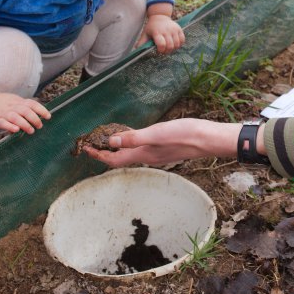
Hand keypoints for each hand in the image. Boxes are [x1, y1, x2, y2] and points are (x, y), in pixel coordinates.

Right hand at [0, 87, 50, 133]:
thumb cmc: (5, 102)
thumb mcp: (17, 101)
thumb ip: (27, 107)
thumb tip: (41, 114)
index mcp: (19, 102)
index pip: (32, 104)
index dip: (41, 110)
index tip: (48, 116)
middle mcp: (13, 107)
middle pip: (26, 111)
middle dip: (34, 119)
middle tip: (40, 126)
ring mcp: (5, 113)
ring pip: (16, 118)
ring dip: (25, 124)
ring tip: (31, 131)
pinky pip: (3, 123)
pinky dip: (10, 126)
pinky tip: (16, 130)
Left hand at [83, 118, 239, 166]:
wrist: (208, 139)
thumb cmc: (184, 135)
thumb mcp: (156, 134)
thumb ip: (133, 138)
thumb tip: (110, 142)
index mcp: (143, 154)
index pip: (114, 159)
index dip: (98, 155)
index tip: (85, 149)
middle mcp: (148, 156)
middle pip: (120, 158)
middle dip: (105, 152)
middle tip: (92, 143)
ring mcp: (157, 153)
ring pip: (130, 153)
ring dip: (117, 148)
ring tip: (107, 139)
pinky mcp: (164, 147)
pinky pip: (141, 148)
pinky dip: (131, 143)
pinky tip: (133, 135)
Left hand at [136, 13, 184, 53]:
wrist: (160, 16)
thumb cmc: (151, 27)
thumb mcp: (145, 33)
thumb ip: (141, 43)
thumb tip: (136, 52)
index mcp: (157, 32)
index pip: (161, 44)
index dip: (161, 50)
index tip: (158, 50)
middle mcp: (166, 30)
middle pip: (170, 46)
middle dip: (167, 51)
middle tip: (163, 51)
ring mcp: (174, 29)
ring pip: (177, 44)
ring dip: (173, 49)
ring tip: (168, 48)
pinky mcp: (179, 29)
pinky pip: (182, 40)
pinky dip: (179, 44)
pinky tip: (174, 43)